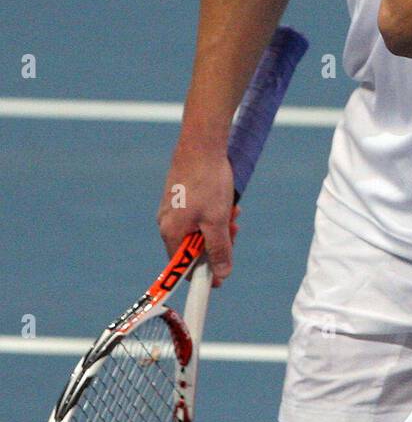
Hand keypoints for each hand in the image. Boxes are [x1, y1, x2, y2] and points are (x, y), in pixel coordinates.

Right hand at [157, 143, 237, 286]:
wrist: (201, 143)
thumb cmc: (208, 182)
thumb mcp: (218, 221)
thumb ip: (219, 250)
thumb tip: (221, 274)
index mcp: (172, 233)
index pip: (184, 267)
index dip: (204, 275)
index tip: (221, 278)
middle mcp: (167, 222)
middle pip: (194, 248)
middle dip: (217, 242)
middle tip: (234, 230)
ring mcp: (173, 208)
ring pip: (199, 228)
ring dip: (219, 225)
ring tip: (233, 211)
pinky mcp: (180, 195)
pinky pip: (198, 213)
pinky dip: (214, 211)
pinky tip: (227, 199)